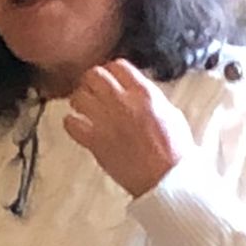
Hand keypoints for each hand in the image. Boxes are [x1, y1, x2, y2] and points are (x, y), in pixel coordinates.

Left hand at [62, 60, 195, 197]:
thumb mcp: (171, 114)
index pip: (118, 65)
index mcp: (144, 93)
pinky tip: (79, 127)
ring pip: (78, 96)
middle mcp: (122, 102)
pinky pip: (70, 123)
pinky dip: (71, 123)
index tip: (111, 79)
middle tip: (94, 92)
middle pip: (93, 75)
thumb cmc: (175, 151)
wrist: (167, 179)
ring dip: (80, 101)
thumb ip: (151, 99)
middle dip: (92, 82)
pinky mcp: (95, 142)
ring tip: (85, 109)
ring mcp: (106, 121)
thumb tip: (138, 92)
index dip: (112, 72)